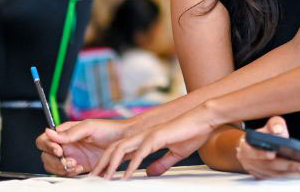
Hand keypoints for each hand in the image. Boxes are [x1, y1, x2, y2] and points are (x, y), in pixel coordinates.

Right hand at [36, 118, 128, 175]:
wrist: (125, 142)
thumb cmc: (110, 130)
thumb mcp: (89, 127)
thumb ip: (69, 133)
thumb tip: (49, 132)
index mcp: (65, 132)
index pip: (45, 139)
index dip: (48, 146)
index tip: (59, 150)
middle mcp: (66, 144)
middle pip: (46, 155)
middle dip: (55, 160)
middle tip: (68, 160)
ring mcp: (71, 156)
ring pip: (54, 166)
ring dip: (62, 168)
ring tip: (76, 165)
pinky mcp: (79, 166)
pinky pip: (66, 173)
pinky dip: (70, 174)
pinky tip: (81, 169)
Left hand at [93, 104, 219, 179]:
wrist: (205, 119)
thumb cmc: (193, 133)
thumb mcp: (176, 153)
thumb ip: (161, 163)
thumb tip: (150, 173)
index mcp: (145, 139)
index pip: (120, 150)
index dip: (109, 162)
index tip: (101, 175)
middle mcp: (142, 136)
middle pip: (114, 149)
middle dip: (102, 164)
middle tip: (94, 178)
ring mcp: (147, 135)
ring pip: (121, 150)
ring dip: (111, 165)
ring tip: (105, 179)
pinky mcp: (156, 138)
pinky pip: (139, 154)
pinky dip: (131, 166)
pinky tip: (126, 176)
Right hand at [236, 116, 299, 178]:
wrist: (252, 147)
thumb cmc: (262, 136)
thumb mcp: (268, 125)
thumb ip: (274, 124)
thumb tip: (278, 129)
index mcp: (248, 148)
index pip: (255, 152)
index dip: (262, 154)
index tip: (272, 154)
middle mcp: (252, 163)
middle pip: (271, 166)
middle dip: (288, 167)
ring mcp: (259, 172)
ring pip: (277, 175)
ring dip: (294, 174)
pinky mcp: (266, 177)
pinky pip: (280, 178)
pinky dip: (292, 176)